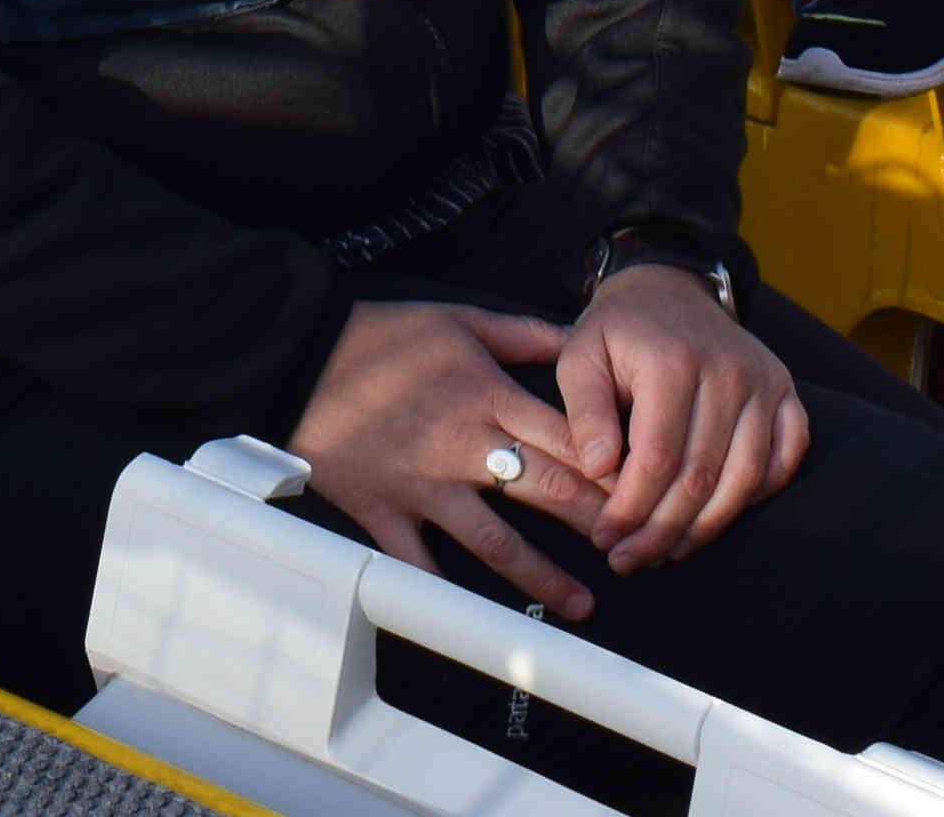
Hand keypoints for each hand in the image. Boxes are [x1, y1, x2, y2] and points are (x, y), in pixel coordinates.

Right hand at [288, 298, 605, 614]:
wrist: (299, 355)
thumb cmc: (377, 334)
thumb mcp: (458, 319)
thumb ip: (522, 333)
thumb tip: (575, 339)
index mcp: (487, 397)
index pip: (568, 438)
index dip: (612, 467)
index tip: (644, 489)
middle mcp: (463, 447)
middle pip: (545, 491)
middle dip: (596, 523)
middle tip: (634, 550)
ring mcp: (423, 487)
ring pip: (494, 542)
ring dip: (542, 577)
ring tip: (582, 605)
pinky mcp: (383, 513)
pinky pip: (418, 565)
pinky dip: (444, 596)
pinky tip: (476, 625)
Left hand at [552, 267, 806, 568]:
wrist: (669, 288)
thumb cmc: (618, 332)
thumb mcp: (579, 356)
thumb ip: (583, 412)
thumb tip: (600, 470)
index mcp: (672, 361)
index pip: (655, 459)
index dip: (630, 509)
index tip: (605, 538)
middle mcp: (727, 371)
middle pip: (700, 477)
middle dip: (661, 531)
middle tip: (630, 560)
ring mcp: (764, 382)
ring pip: (744, 479)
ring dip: (705, 529)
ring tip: (667, 552)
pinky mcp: (785, 391)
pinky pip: (785, 458)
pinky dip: (755, 496)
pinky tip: (716, 516)